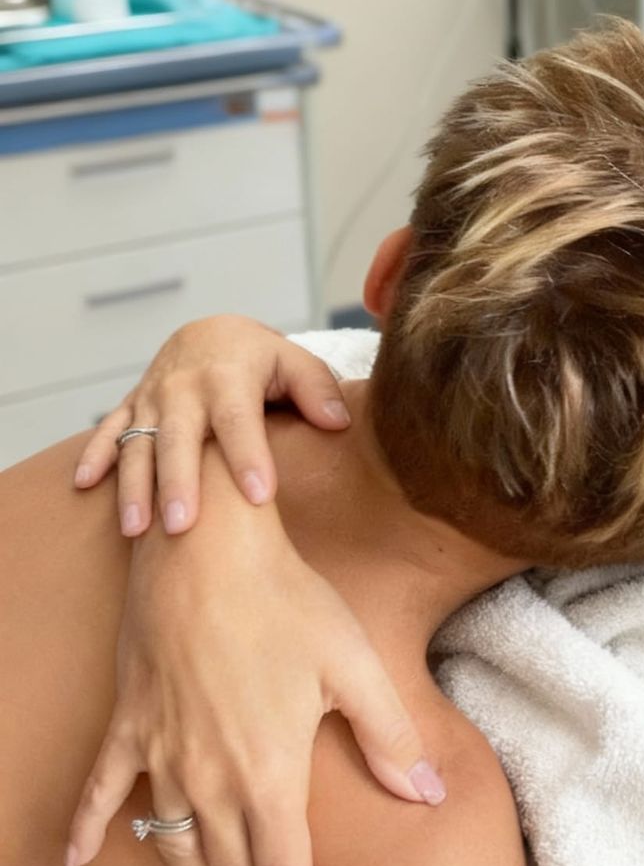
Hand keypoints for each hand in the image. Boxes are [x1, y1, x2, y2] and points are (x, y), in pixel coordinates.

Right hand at [65, 468, 444, 865]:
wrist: (208, 554)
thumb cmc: (288, 604)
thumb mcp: (356, 668)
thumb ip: (390, 737)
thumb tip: (429, 793)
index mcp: (270, 772)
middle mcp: (209, 778)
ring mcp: (162, 755)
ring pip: (175, 843)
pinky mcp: (129, 724)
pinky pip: (102, 789)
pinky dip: (88, 826)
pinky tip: (75, 860)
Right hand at [72, 315, 351, 536]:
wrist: (211, 334)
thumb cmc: (264, 360)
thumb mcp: (296, 362)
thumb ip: (318, 390)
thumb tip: (338, 422)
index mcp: (229, 376)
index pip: (239, 420)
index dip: (248, 456)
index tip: (260, 496)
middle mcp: (184, 388)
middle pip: (179, 439)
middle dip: (179, 483)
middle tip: (183, 527)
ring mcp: (153, 398)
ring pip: (139, 443)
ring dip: (135, 485)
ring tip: (138, 531)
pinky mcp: (131, 406)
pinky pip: (108, 431)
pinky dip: (95, 456)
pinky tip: (84, 486)